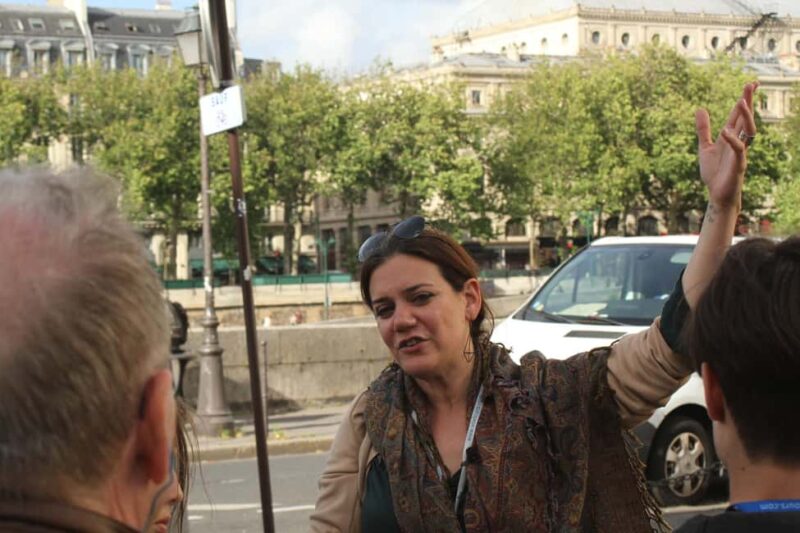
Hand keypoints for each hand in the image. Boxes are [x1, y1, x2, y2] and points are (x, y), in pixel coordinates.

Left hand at [695, 82, 757, 210]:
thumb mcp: (705, 147)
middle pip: (746, 118)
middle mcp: (738, 141)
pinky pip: (739, 149)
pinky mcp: (739, 164)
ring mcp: (740, 152)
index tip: (750, 83)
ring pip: (748, 131)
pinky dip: (733, 140)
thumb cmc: (714, 172)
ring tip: (741, 102)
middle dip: (748, 102)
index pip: (738, 115)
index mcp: (730, 136)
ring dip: (745, 116)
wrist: (717, 195)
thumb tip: (700, 108)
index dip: (743, 99)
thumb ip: (703, 129)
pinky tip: (725, 132)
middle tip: (750, 85)